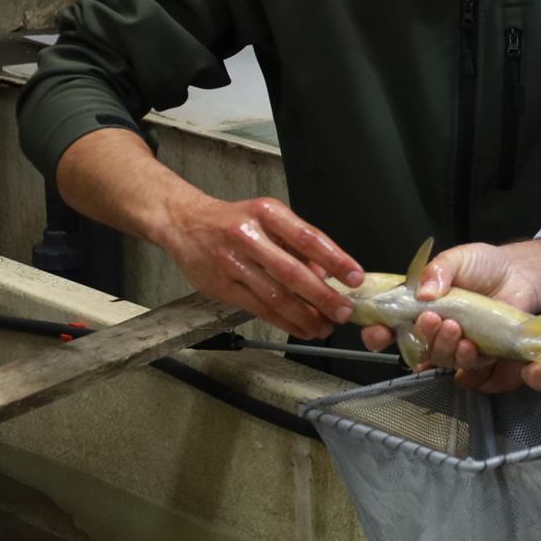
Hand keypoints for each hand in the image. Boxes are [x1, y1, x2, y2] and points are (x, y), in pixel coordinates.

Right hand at [159, 195, 362, 338]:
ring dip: (304, 316)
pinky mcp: (219, 285)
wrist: (185, 222)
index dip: (335, 260)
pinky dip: (283, 321)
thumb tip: (328, 274)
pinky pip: (258, 308)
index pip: (309, 238)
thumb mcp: (270, 219)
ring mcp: (231, 262)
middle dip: (323, 297)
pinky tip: (300, 328)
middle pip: (292, 272)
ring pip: (275, 296)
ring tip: (324, 327)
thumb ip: (298, 244)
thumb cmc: (234, 220)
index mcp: (268, 213)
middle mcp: (248, 235)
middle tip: (343, 312)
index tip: (355, 278)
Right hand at [359, 238, 540, 393]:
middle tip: (431, 320)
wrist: (522, 274)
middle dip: (419, 337)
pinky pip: (468, 367)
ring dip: (443, 347)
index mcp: (418, 307)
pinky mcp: (480, 354)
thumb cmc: (486, 265)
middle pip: (414, 347)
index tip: (378, 332)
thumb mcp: (458, 258)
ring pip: (440, 358)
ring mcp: (456, 344)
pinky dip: (466, 359)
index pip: (389, 326)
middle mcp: (434, 330)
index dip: (378, 333)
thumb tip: (422, 293)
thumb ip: (437, 270)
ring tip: (455, 327)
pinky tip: (470, 345)